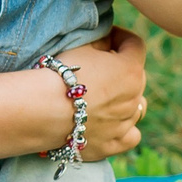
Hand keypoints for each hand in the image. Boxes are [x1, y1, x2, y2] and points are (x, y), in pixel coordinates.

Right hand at [58, 29, 148, 160]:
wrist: (43, 110)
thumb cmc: (61, 74)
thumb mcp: (83, 46)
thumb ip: (102, 41)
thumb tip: (109, 41)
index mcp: (130, 69)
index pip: (135, 45)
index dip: (121, 38)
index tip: (108, 38)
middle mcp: (134, 97)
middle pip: (137, 76)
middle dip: (121, 69)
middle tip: (99, 67)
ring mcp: (125, 123)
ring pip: (136, 107)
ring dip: (125, 99)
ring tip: (104, 97)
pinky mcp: (113, 144)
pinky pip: (132, 136)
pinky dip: (125, 129)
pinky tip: (111, 123)